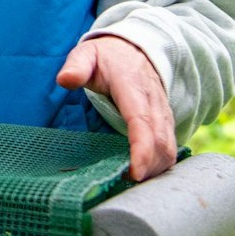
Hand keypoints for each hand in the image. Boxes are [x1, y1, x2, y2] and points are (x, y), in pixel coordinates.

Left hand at [57, 35, 176, 180]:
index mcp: (134, 88)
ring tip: (132, 186)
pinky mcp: (165, 124)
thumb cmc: (107, 56)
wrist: (135, 50)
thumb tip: (65, 79)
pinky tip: (143, 176)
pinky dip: (160, 165)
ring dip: (156, 170)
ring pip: (169, 148)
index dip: (142, 149)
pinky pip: (169, 148)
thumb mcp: (87, 53)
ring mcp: (163, 115)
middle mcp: (154, 104)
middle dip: (148, 168)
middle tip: (126, 186)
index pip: (142, 121)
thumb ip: (77, 66)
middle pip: (160, 142)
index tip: (135, 172)